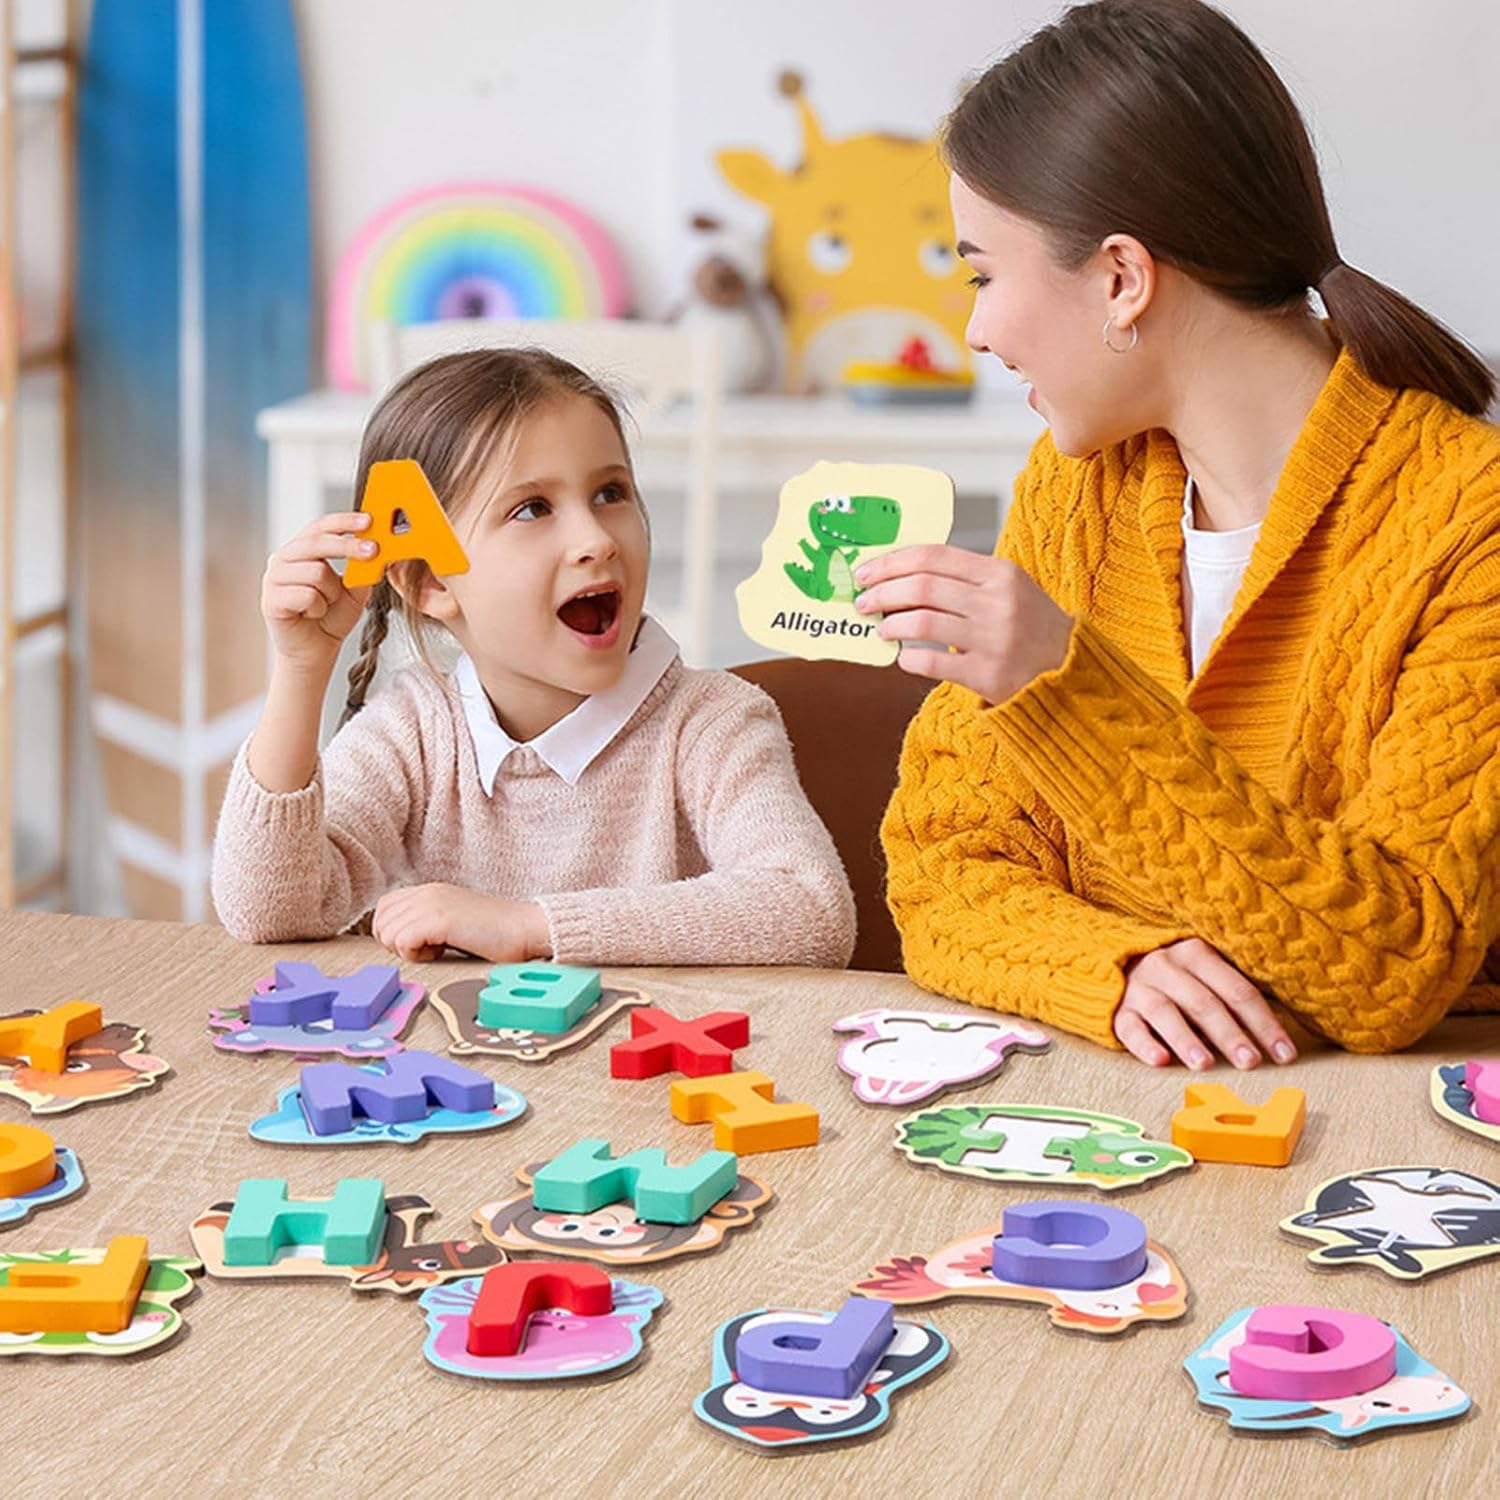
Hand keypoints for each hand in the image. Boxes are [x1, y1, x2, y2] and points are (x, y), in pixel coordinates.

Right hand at [261, 511, 375, 672]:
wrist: (316, 651)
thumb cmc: (331, 618)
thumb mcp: (355, 591)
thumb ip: (362, 570)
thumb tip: (377, 551)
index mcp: (301, 551)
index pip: (320, 526)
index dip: (344, 521)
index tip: (368, 521)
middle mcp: (283, 559)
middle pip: (316, 542)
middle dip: (348, 546)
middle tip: (372, 551)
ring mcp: (273, 579)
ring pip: (316, 572)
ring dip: (331, 593)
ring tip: (326, 604)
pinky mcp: (271, 600)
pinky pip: (306, 595)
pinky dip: (318, 607)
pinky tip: (311, 614)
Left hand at [371, 884, 551, 963]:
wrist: (523, 929)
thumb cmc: (494, 932)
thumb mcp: (452, 919)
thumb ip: (426, 920)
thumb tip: (399, 939)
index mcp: (429, 890)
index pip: (384, 908)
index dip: (393, 932)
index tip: (417, 944)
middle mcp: (426, 892)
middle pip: (381, 922)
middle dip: (397, 944)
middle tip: (426, 949)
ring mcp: (431, 904)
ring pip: (388, 933)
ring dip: (408, 950)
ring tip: (436, 950)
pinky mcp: (438, 920)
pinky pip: (402, 942)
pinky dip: (416, 955)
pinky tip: (440, 952)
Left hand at [853, 547, 1075, 703]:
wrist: (1070, 671)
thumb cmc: (1029, 626)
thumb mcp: (1006, 588)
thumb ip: (962, 578)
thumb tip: (900, 576)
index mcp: (999, 572)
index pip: (933, 556)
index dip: (891, 563)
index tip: (866, 572)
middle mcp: (997, 602)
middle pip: (922, 587)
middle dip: (883, 593)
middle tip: (864, 602)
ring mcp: (994, 639)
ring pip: (922, 623)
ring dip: (891, 625)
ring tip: (882, 629)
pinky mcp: (988, 675)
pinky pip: (932, 663)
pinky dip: (909, 659)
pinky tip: (903, 659)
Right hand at [1113, 938, 1297, 1068]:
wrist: (1116, 965)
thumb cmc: (1176, 978)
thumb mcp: (1207, 977)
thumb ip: (1237, 997)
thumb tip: (1281, 1026)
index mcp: (1197, 954)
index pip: (1238, 991)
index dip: (1264, 1023)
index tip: (1285, 1054)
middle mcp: (1167, 966)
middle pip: (1204, 1002)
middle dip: (1230, 1034)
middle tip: (1251, 1062)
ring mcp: (1139, 987)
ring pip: (1165, 1012)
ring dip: (1187, 1039)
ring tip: (1206, 1064)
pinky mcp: (1117, 1009)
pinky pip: (1129, 1027)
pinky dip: (1144, 1044)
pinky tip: (1160, 1060)